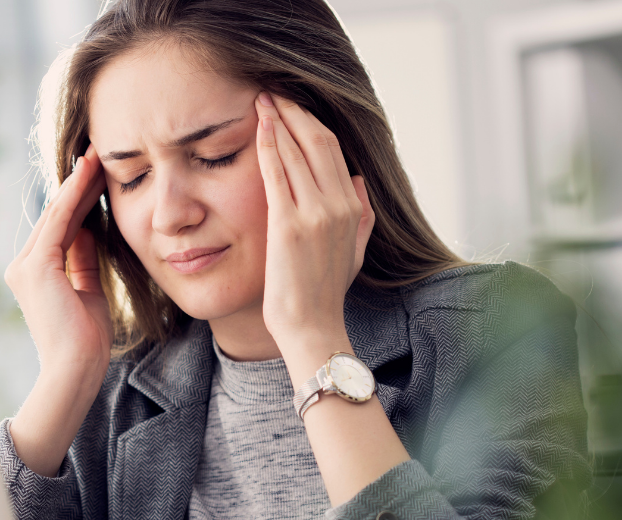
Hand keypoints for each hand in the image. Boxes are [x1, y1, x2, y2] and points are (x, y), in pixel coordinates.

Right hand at [4, 145, 111, 383]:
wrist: (75, 370)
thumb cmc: (86, 341)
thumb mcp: (88, 290)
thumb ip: (83, 260)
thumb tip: (90, 230)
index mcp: (36, 274)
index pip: (61, 228)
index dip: (80, 199)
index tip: (99, 175)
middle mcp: (23, 266)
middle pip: (57, 216)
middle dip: (78, 184)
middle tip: (97, 154)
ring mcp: (26, 266)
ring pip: (57, 214)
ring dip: (77, 183)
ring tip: (95, 156)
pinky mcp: (35, 267)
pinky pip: (58, 223)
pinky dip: (74, 197)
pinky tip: (88, 175)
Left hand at [253, 91, 374, 356]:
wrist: (312, 327)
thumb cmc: (326, 294)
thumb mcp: (355, 251)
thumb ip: (362, 214)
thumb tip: (359, 179)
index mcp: (353, 207)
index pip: (333, 150)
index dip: (311, 122)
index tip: (292, 106)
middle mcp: (339, 204)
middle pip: (318, 141)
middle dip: (294, 111)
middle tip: (273, 92)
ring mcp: (315, 214)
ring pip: (298, 151)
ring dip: (278, 120)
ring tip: (261, 100)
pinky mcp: (289, 225)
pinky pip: (278, 173)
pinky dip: (269, 145)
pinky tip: (259, 126)